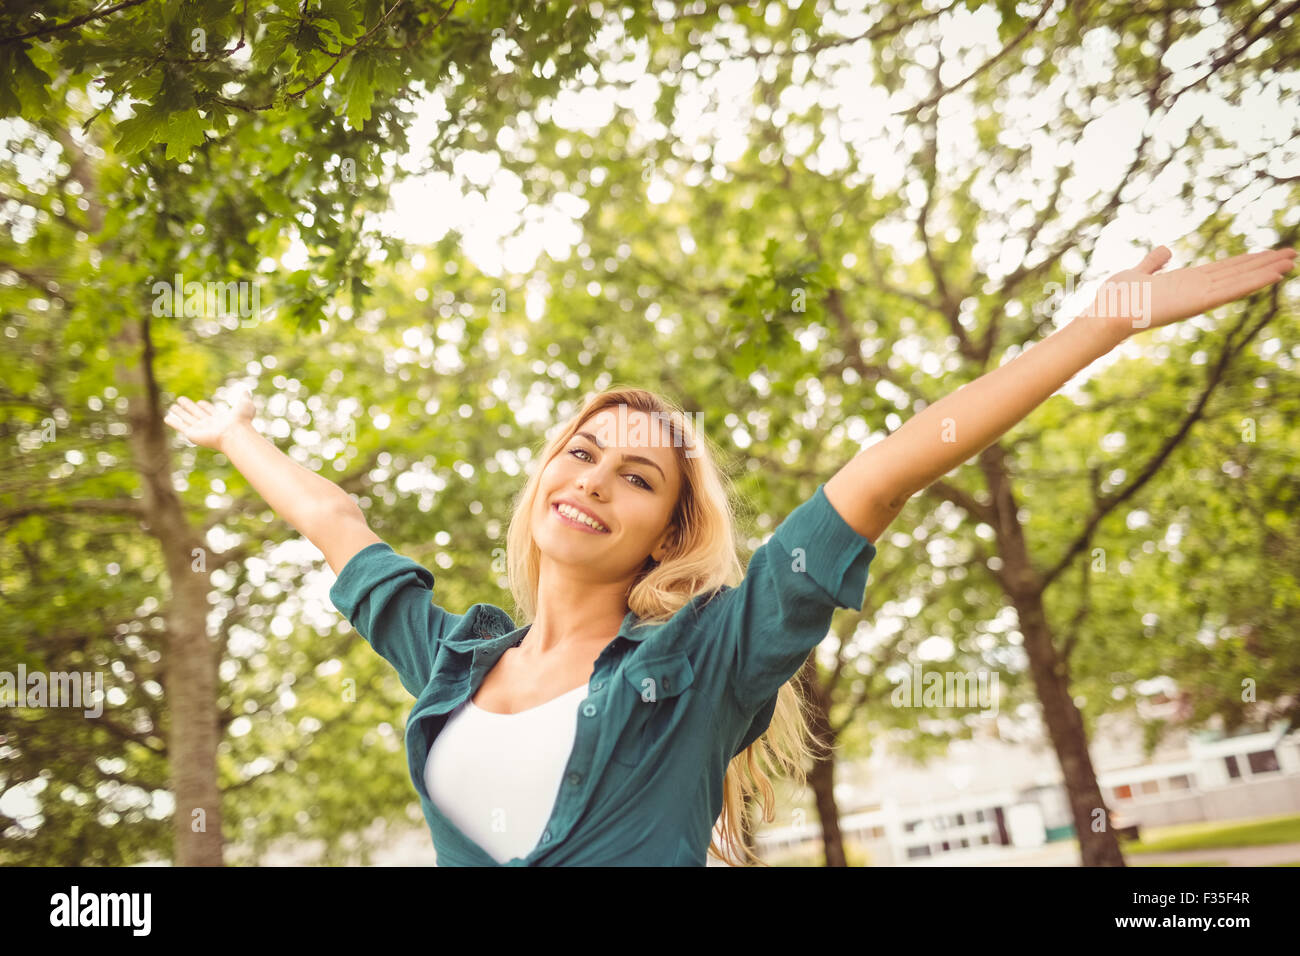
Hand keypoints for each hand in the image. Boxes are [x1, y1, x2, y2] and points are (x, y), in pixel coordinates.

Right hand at [164, 388, 255, 450]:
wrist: (235, 433)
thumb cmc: (241, 421)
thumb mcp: (245, 405)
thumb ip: (244, 397)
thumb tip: (246, 390)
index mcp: (221, 419)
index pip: (211, 412)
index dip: (205, 407)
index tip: (200, 402)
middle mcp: (210, 424)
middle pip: (197, 414)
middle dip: (189, 407)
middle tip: (181, 399)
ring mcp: (201, 429)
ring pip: (187, 419)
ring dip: (180, 412)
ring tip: (172, 406)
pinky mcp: (193, 434)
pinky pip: (180, 426)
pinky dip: (173, 422)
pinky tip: (166, 418)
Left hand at [1089, 244, 1295, 340]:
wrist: (1105, 316)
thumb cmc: (1116, 298)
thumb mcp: (1137, 272)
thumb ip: (1153, 263)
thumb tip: (1167, 250)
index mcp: (1183, 282)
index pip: (1221, 269)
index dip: (1245, 261)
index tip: (1266, 253)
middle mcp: (1194, 290)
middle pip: (1236, 273)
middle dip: (1263, 264)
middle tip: (1292, 254)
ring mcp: (1197, 297)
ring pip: (1238, 281)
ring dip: (1265, 271)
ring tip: (1291, 261)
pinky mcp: (1196, 304)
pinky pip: (1230, 292)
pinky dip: (1251, 283)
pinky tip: (1273, 275)